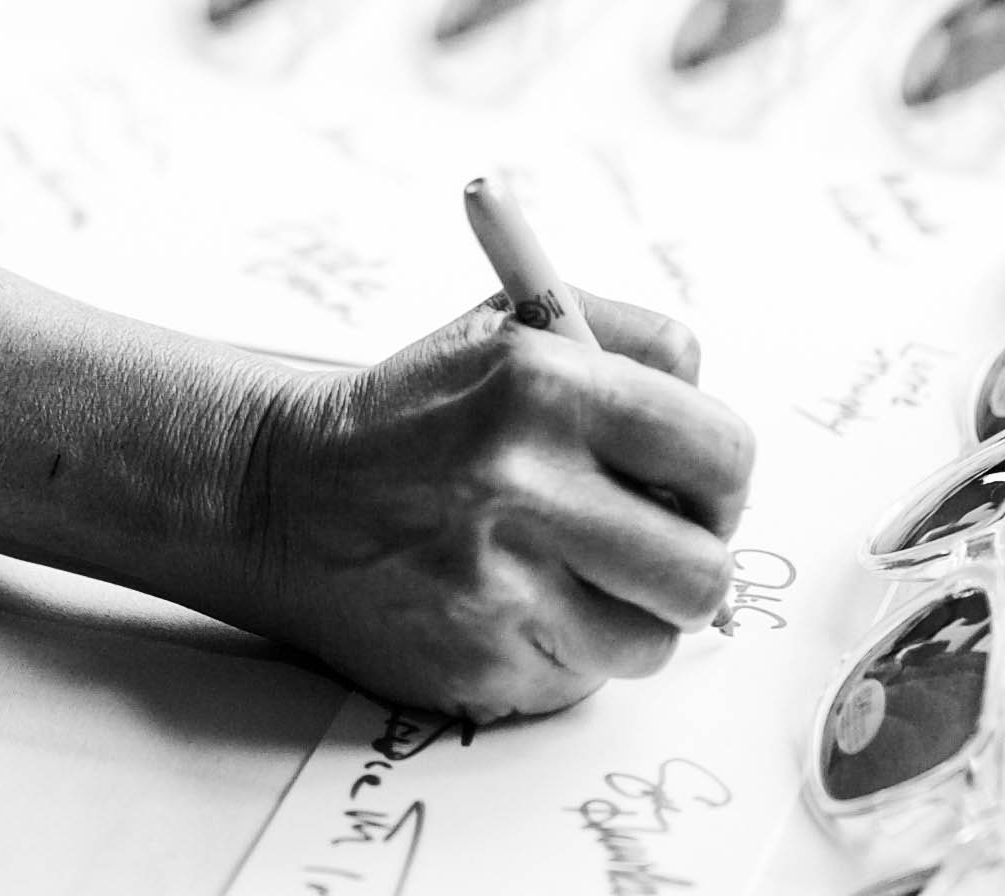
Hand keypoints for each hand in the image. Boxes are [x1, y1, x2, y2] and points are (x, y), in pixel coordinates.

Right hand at [232, 291, 754, 720]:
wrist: (284, 497)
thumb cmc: (412, 411)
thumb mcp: (509, 326)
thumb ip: (627, 342)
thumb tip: (712, 401)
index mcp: (544, 385)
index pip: (721, 452)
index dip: (721, 476)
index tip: (695, 484)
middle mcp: (523, 485)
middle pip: (706, 569)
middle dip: (691, 558)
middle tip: (652, 542)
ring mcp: (501, 587)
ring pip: (655, 639)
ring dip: (630, 613)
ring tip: (576, 574)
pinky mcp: (480, 663)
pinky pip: (586, 678)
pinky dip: (568, 649)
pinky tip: (518, 606)